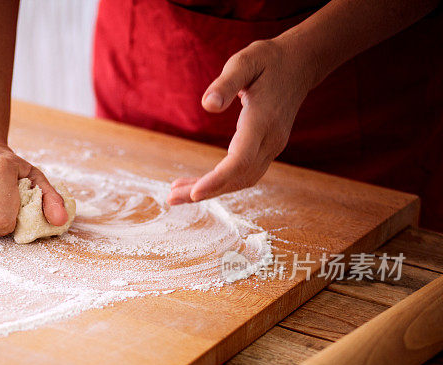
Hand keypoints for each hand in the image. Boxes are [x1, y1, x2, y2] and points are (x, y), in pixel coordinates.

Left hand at [168, 38, 314, 204]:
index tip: (194, 194)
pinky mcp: (267, 149)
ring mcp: (271, 147)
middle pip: (237, 177)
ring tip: (177, 194)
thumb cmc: (268, 61)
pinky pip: (243, 174)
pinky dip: (221, 183)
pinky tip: (198, 184)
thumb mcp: (245, 62)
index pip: (240, 160)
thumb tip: (208, 105)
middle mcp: (270, 139)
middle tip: (171, 198)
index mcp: (262, 120)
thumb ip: (226, 83)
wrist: (299, 65)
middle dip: (205, 191)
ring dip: (211, 191)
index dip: (217, 179)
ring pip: (241, 180)